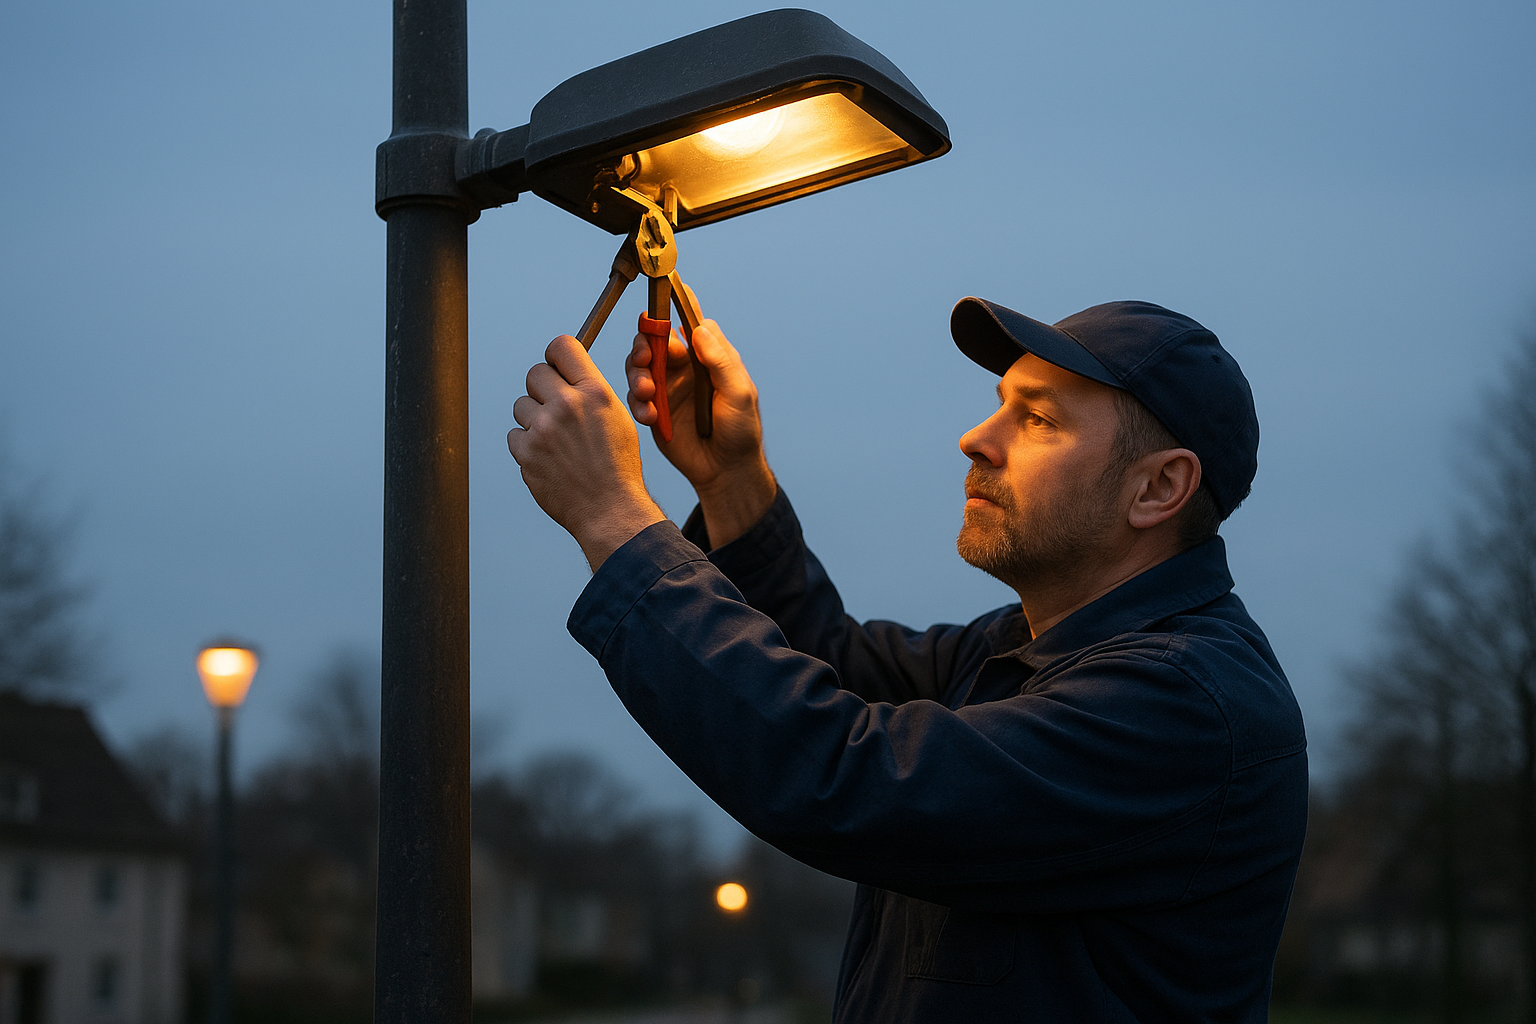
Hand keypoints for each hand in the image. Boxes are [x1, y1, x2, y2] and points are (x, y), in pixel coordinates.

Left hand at [507, 335, 665, 570]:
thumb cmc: (617, 466)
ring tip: (556, 441)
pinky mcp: (526, 453)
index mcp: (595, 392)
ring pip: (521, 405)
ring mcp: (544, 429)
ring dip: (533, 420)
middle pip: (535, 373)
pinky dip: (527, 446)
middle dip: (542, 388)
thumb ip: (590, 391)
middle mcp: (567, 405)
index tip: (555, 366)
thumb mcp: (617, 417)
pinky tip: (548, 459)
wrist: (610, 510)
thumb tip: (565, 373)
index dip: (555, 355)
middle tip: (555, 409)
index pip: (561, 346)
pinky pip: (515, 435)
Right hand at [625, 299, 775, 546]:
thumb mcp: (740, 393)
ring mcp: (667, 388)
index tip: (660, 297)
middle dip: (643, 345)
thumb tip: (699, 328)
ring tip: (647, 393)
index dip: (673, 306)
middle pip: (654, 340)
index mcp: (707, 357)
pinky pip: (636, 398)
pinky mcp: (654, 410)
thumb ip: (720, 361)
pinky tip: (650, 416)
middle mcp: (684, 367)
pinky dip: (638, 404)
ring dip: (637, 375)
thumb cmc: (741, 430)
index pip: (689, 322)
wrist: (725, 470)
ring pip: (639, 366)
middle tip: (644, 358)